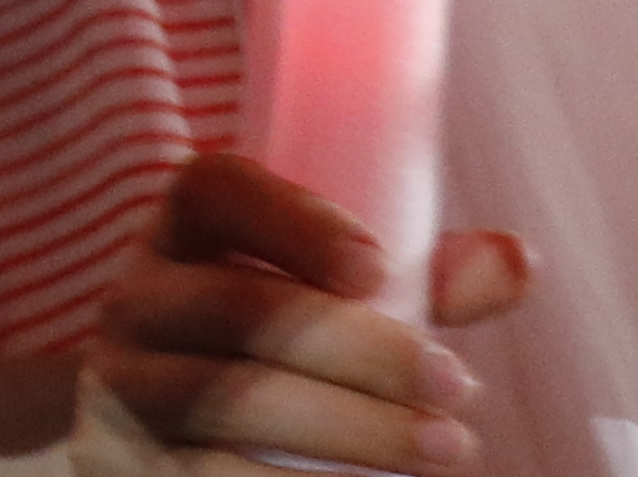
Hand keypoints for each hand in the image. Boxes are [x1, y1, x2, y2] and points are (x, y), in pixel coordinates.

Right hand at [79, 152, 530, 468]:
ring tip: (445, 447)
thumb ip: (416, 283)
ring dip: (349, 427)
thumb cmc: (274, 358)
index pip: (215, 190)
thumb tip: (516, 259)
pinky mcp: (121, 461)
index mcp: (183, 235)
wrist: (161, 438)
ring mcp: (121, 384)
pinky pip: (206, 471)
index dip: (290, 219)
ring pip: (225, 398)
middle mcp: (136, 299)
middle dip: (359, 349)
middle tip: (459, 386)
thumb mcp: (327, 309)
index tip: (374, 267)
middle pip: (236, 307)